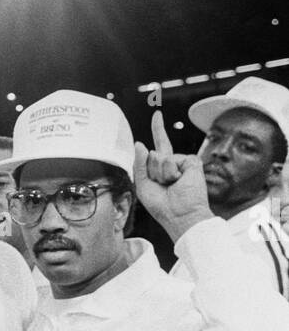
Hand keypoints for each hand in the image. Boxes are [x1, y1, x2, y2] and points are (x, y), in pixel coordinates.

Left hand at [133, 111, 212, 242]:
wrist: (181, 216)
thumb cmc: (162, 207)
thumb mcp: (143, 187)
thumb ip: (139, 165)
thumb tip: (140, 143)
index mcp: (162, 169)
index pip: (159, 146)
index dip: (158, 129)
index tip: (157, 115)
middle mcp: (172, 163)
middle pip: (152, 155)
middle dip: (152, 172)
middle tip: (163, 186)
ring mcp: (183, 161)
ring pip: (159, 158)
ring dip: (161, 174)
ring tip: (171, 185)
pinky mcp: (191, 161)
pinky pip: (171, 160)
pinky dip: (171, 173)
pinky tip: (179, 181)